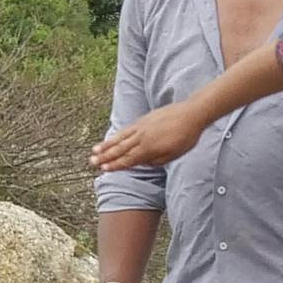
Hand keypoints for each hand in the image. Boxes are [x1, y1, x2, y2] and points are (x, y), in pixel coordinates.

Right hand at [89, 97, 209, 174]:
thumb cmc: (186, 137)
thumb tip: (142, 163)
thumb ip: (156, 161)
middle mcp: (142, 137)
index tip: (103, 169)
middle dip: (105, 157)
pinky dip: (117, 135)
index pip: (128, 159)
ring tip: (95, 150)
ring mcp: (141, 127)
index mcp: (149, 148)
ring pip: (120, 138)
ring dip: (107, 145)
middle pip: (120, 149)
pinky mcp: (143, 120)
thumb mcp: (173, 155)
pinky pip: (127, 129)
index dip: (115, 165)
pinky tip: (112, 138)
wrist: (191, 114)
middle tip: (91, 162)